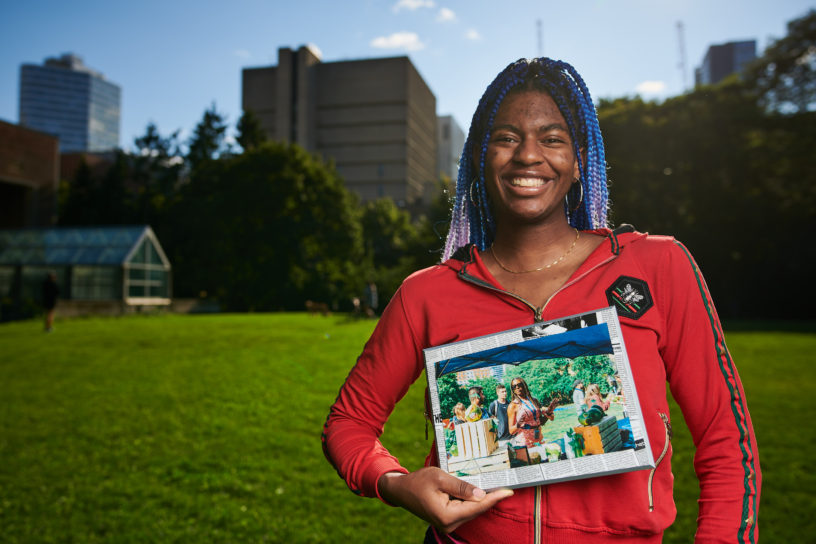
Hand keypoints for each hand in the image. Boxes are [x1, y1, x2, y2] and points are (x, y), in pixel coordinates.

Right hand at [378, 468, 512, 533]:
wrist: (401, 491)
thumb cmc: (418, 482)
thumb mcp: (440, 478)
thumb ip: (461, 486)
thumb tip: (482, 494)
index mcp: (447, 514)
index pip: (477, 506)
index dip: (494, 498)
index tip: (509, 491)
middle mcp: (449, 523)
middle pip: (476, 510)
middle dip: (490, 498)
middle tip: (506, 486)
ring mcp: (448, 524)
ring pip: (471, 511)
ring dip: (482, 500)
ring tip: (496, 488)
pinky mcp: (447, 520)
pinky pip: (465, 510)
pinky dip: (472, 502)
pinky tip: (479, 492)